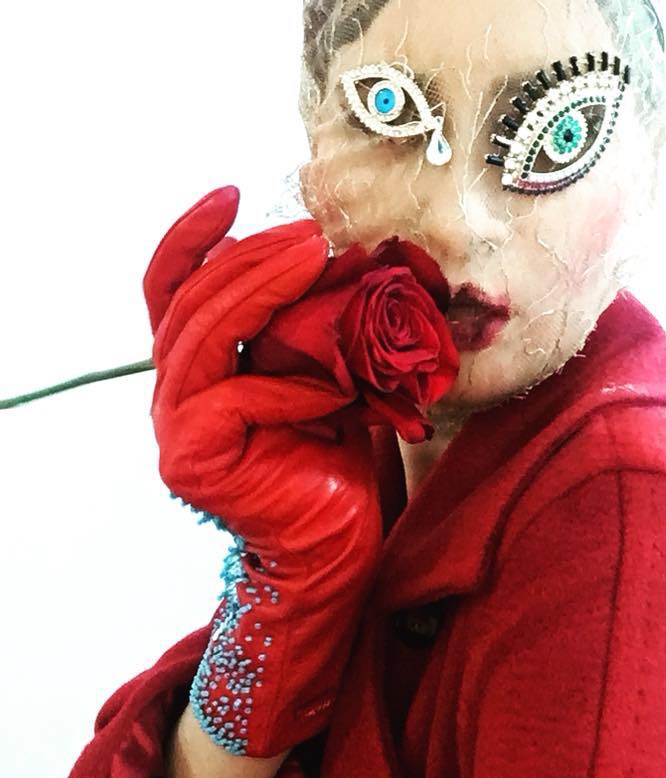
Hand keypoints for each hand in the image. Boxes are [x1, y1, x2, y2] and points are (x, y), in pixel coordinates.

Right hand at [144, 187, 383, 756]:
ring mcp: (176, 427)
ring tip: (312, 260)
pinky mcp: (191, 459)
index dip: (193, 239)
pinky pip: (237, 397)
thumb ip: (310, 327)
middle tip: (307, 234)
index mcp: (202, 369)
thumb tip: (338, 256)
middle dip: (249, 259)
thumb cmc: (338, 459)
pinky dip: (289, 384)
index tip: (232, 194)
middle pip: (190, 303)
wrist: (340, 543)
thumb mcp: (324, 375)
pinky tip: (333, 384)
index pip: (174, 289)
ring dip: (259, 292)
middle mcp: (177, 393)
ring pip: (202, 337)